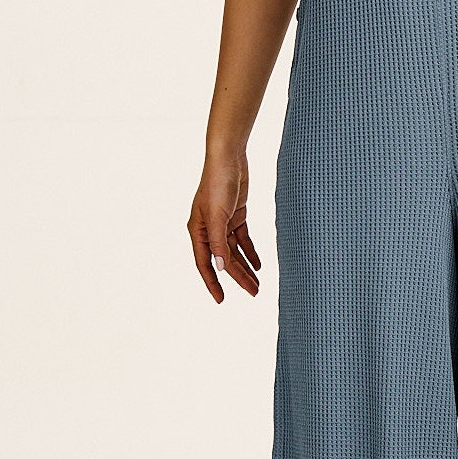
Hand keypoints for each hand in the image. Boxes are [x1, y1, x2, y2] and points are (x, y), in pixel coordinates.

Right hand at [188, 150, 262, 300]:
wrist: (229, 158)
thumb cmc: (218, 183)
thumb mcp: (219, 215)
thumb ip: (219, 242)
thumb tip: (221, 267)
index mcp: (198, 230)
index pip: (205, 263)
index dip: (212, 282)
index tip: (221, 300)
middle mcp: (209, 229)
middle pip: (224, 260)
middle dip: (238, 277)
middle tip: (254, 293)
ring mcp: (223, 223)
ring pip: (235, 252)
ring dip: (246, 267)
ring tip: (258, 284)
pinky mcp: (236, 216)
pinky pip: (243, 239)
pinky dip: (251, 252)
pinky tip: (259, 265)